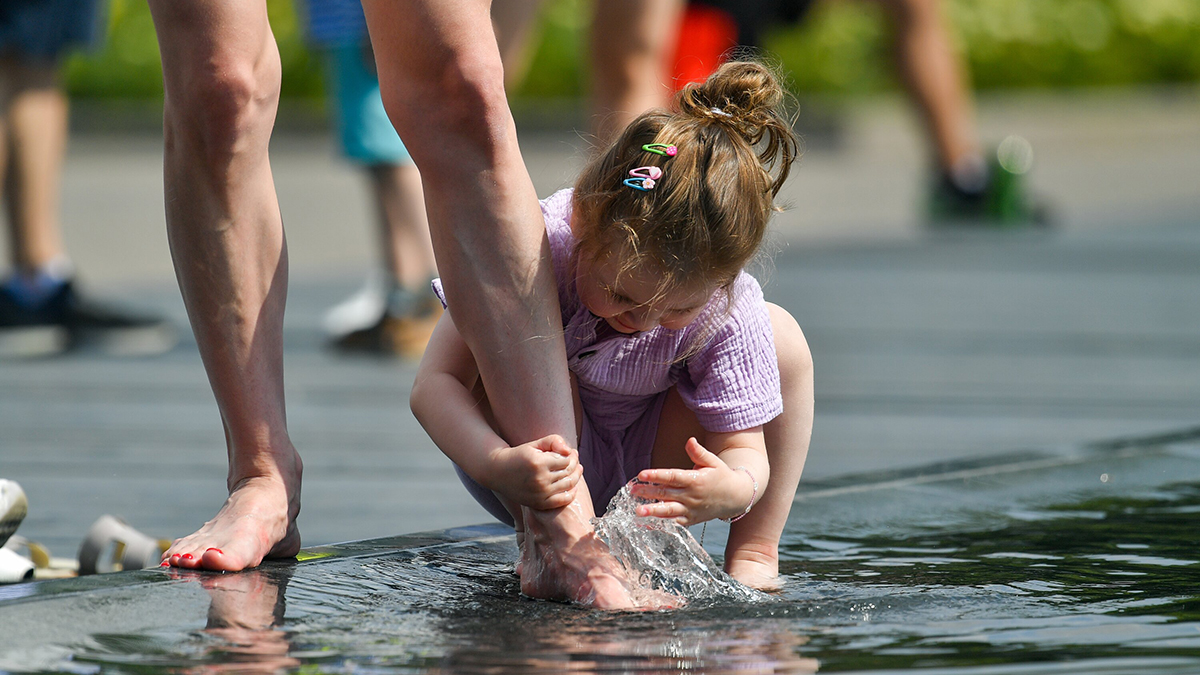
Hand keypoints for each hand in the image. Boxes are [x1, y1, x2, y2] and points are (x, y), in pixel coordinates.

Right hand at [490, 434, 581, 509]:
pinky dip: (571, 494)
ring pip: (568, 485)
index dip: (571, 455)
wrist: (499, 472)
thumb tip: (569, 450)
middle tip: (575, 460)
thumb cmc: (520, 455)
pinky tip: (574, 486)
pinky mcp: (539, 503)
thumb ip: (553, 441)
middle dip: (575, 464)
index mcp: (538, 463)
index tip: (570, 452)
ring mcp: (540, 493)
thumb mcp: (534, 444)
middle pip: (568, 472)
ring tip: (578, 470)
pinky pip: (562, 500)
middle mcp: (540, 479)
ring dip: (576, 477)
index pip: (566, 459)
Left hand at [631, 438, 755, 525]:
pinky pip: (675, 522)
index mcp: (695, 480)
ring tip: (638, 511)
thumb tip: (689, 440)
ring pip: (669, 511)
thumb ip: (699, 452)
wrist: (736, 497)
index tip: (641, 474)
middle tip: (632, 490)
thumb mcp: (713, 462)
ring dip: (653, 511)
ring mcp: (691, 510)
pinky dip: (662, 523)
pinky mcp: (691, 520)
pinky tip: (648, 522)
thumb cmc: (721, 476)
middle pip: (666, 493)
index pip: (672, 477)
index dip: (656, 475)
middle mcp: (692, 496)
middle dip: (648, 492)